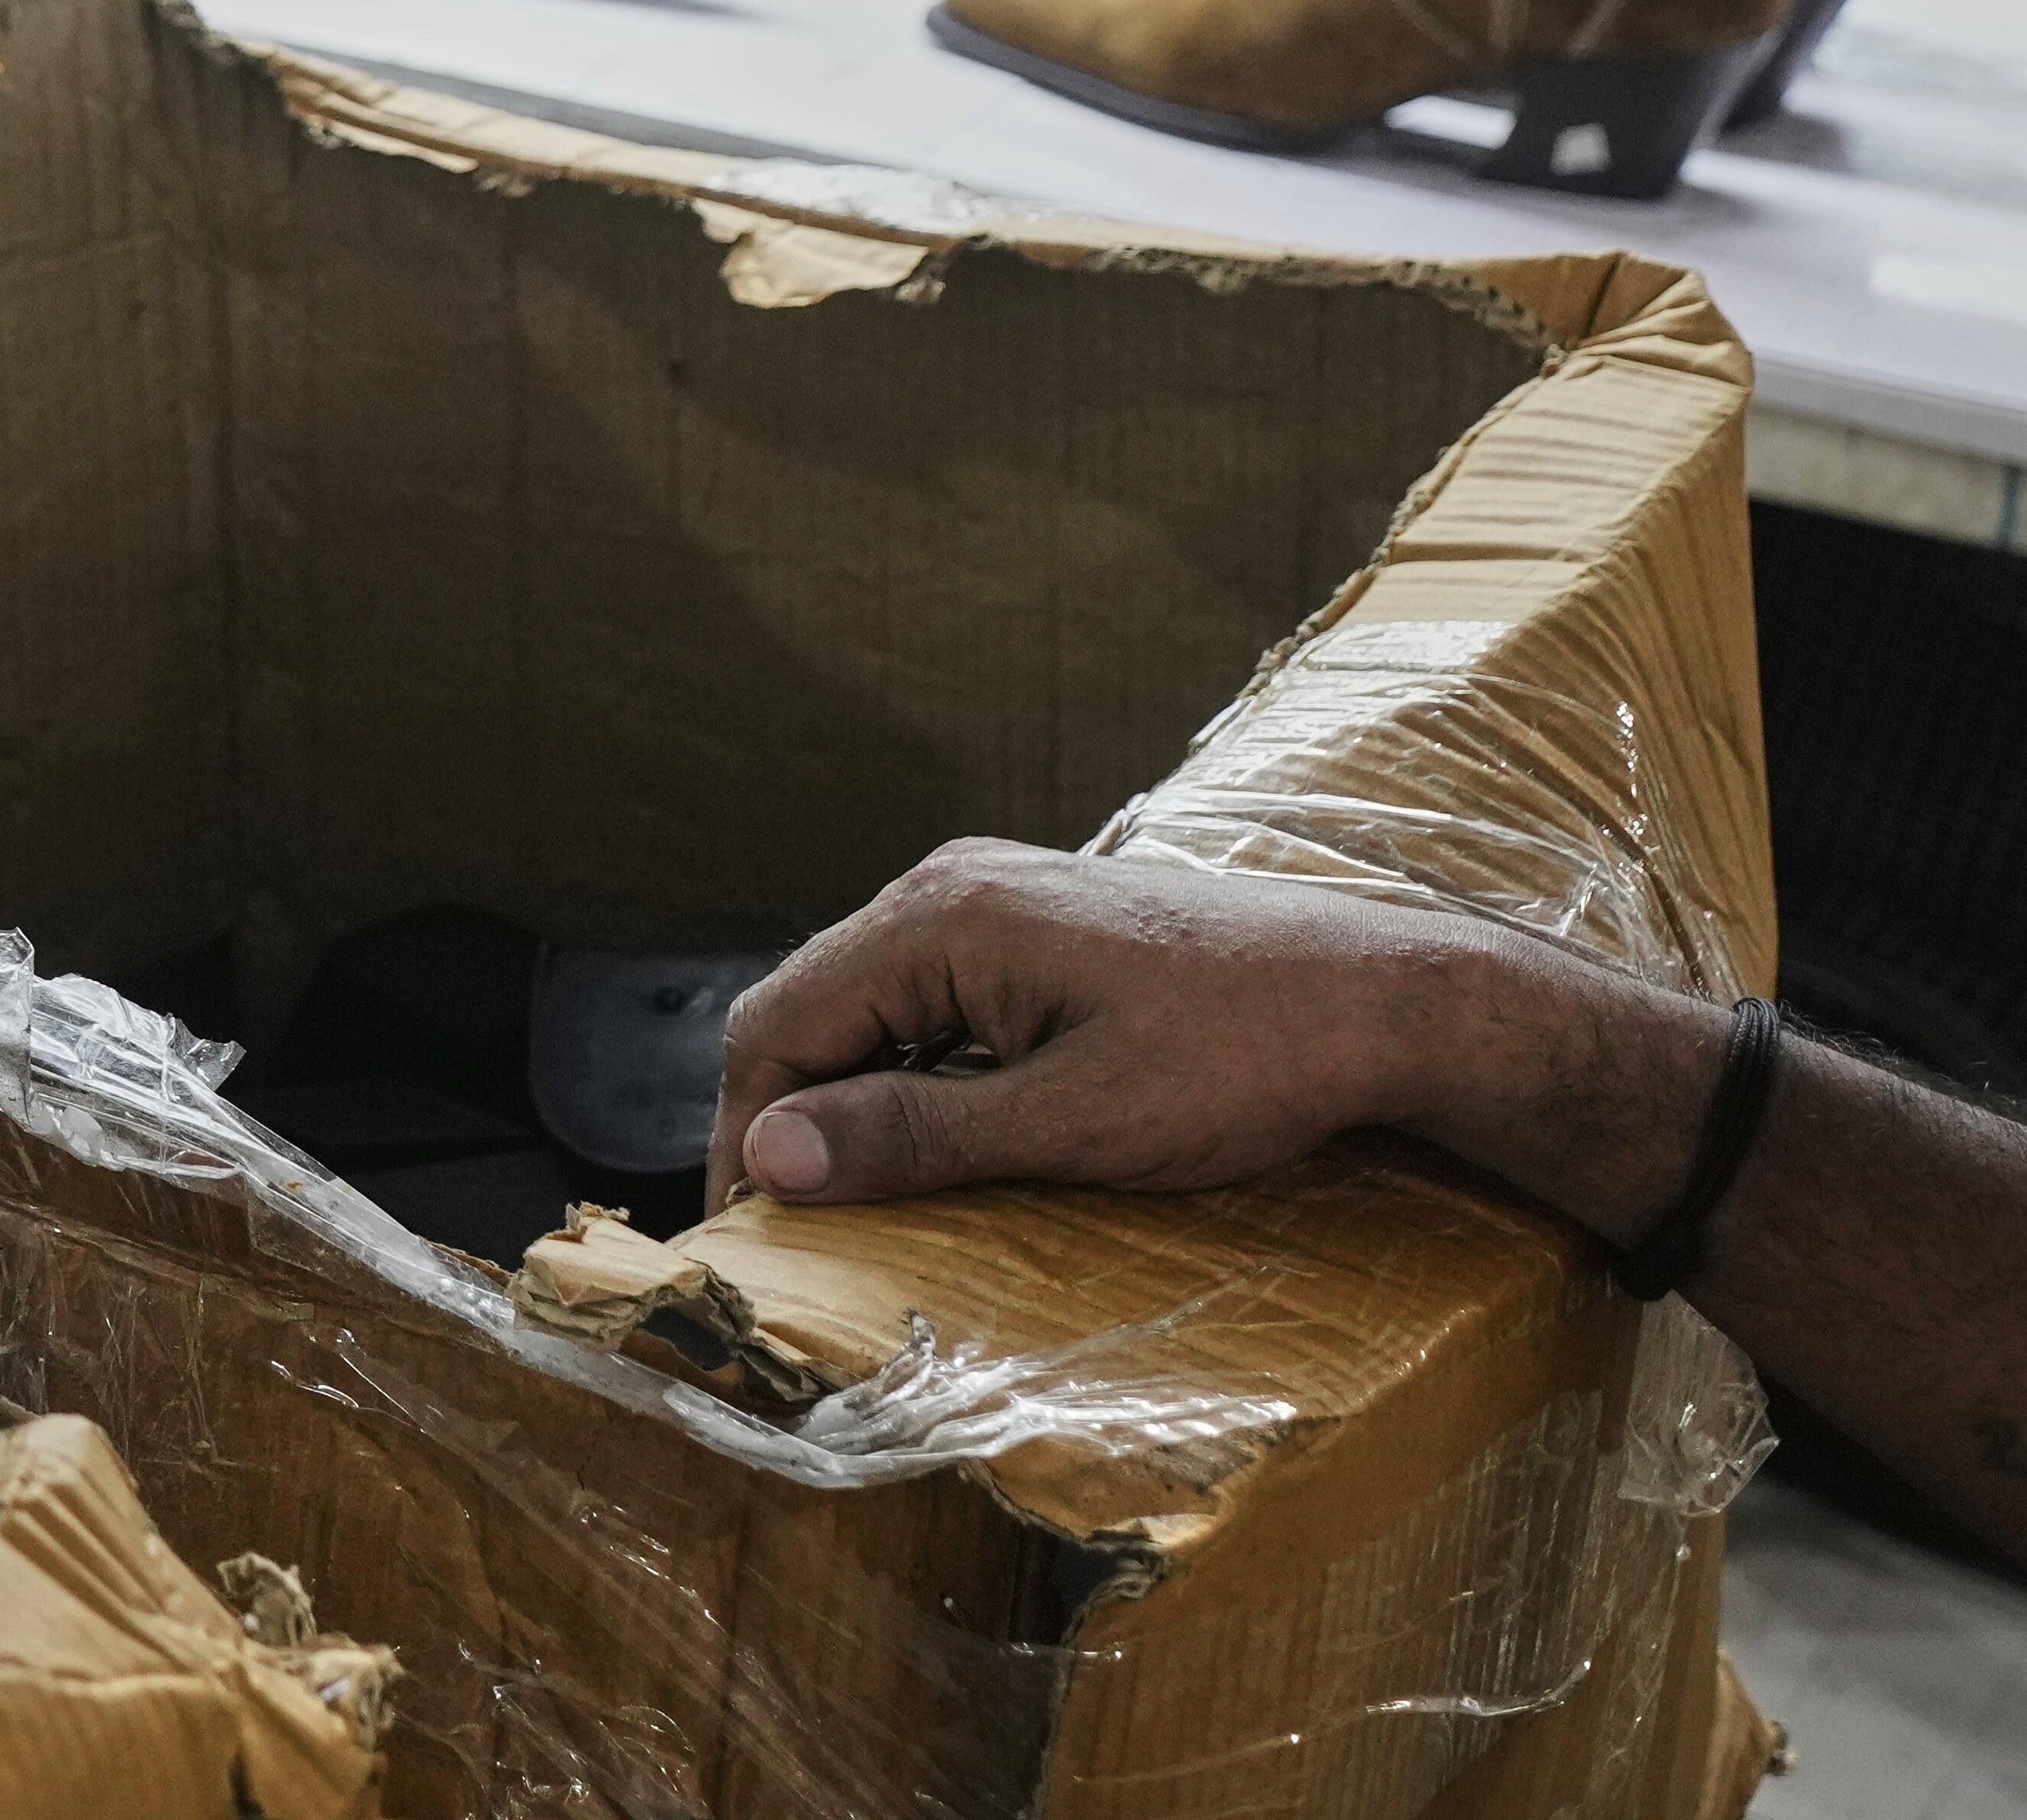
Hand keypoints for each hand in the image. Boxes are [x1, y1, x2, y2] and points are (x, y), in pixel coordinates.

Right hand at [709, 843, 1523, 1219]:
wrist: (1384, 999)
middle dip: (788, 1122)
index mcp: (937, 919)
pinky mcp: (1034, 927)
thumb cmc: (1244, 1061)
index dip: (746, 1136)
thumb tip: (771, 1155)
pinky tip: (939, 1142)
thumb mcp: (1074, 1121)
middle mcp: (944, 888)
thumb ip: (917, 1132)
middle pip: (811, 1009)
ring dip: (849, 1101)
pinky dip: (909, 1074)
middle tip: (795, 1238)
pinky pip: (928, 1000)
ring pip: (867, 1007)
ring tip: (859, 1202)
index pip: (777, 1026)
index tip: (750, 1241)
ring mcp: (991, 900)